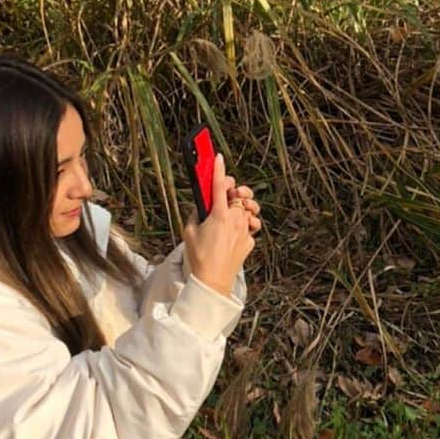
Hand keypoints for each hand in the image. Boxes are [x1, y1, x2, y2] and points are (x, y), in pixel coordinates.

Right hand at [182, 154, 257, 297]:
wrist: (212, 281)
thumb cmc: (199, 257)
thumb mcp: (189, 231)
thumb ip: (196, 214)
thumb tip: (201, 206)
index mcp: (219, 215)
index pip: (218, 186)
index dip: (218, 170)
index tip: (218, 157)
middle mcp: (235, 220)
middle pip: (240, 195)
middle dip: (234, 190)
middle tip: (227, 193)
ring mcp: (244, 230)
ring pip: (249, 209)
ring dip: (242, 206)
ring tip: (235, 211)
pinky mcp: (249, 241)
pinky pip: (250, 226)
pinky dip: (245, 224)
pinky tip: (238, 229)